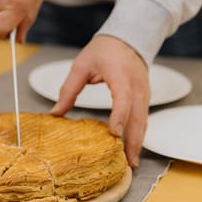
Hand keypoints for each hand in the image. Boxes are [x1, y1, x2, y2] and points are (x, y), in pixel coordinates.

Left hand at [51, 35, 149, 167]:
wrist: (128, 39)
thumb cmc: (104, 50)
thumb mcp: (82, 65)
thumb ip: (69, 89)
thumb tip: (56, 113)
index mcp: (121, 75)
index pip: (123, 98)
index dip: (120, 116)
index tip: (114, 133)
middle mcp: (136, 86)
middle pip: (138, 117)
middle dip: (133, 140)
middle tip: (127, 163)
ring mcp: (144, 93)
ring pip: (143, 121)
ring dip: (138, 142)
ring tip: (131, 163)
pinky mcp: (144, 98)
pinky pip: (143, 119)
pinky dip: (138, 134)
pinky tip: (132, 149)